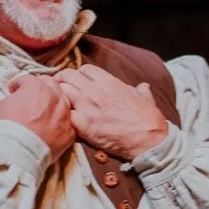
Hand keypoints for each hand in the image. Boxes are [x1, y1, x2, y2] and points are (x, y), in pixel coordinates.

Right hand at [0, 74, 75, 158]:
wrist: (17, 153)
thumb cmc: (5, 128)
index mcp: (36, 87)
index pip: (28, 79)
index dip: (19, 85)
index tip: (13, 92)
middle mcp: (55, 97)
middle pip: (50, 85)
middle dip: (40, 90)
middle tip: (30, 100)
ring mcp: (65, 115)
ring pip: (63, 102)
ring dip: (53, 104)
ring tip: (42, 114)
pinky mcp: (70, 132)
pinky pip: (68, 122)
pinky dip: (61, 123)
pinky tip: (51, 129)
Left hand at [53, 65, 168, 158]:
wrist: (149, 139)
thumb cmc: (148, 119)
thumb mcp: (146, 98)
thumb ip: (141, 90)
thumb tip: (144, 86)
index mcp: (110, 82)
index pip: (84, 69)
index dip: (78, 75)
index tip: (77, 82)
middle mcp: (96, 91)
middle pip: (68, 76)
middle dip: (62, 81)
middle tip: (61, 90)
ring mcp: (89, 107)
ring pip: (62, 91)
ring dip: (60, 97)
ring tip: (62, 106)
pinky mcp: (84, 125)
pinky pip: (65, 114)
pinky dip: (64, 117)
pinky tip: (67, 122)